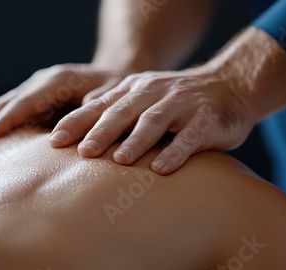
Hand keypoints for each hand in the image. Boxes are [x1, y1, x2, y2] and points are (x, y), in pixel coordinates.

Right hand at [0, 63, 127, 140]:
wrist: (118, 75)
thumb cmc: (117, 89)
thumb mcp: (112, 98)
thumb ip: (95, 109)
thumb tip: (74, 125)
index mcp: (59, 80)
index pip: (28, 101)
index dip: (9, 118)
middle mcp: (44, 81)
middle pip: (9, 101)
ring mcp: (38, 88)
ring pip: (5, 103)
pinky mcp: (37, 98)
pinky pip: (12, 109)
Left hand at [50, 65, 255, 174]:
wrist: (231, 85)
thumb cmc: (181, 98)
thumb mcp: (146, 94)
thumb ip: (116, 102)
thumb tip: (81, 113)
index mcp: (137, 89)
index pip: (102, 105)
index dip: (78, 122)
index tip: (54, 142)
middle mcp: (156, 93)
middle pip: (124, 112)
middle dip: (100, 131)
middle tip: (81, 152)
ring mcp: (183, 104)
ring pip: (155, 121)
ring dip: (136, 141)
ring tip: (119, 160)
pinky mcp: (207, 118)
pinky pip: (190, 137)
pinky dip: (176, 152)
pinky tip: (162, 168)